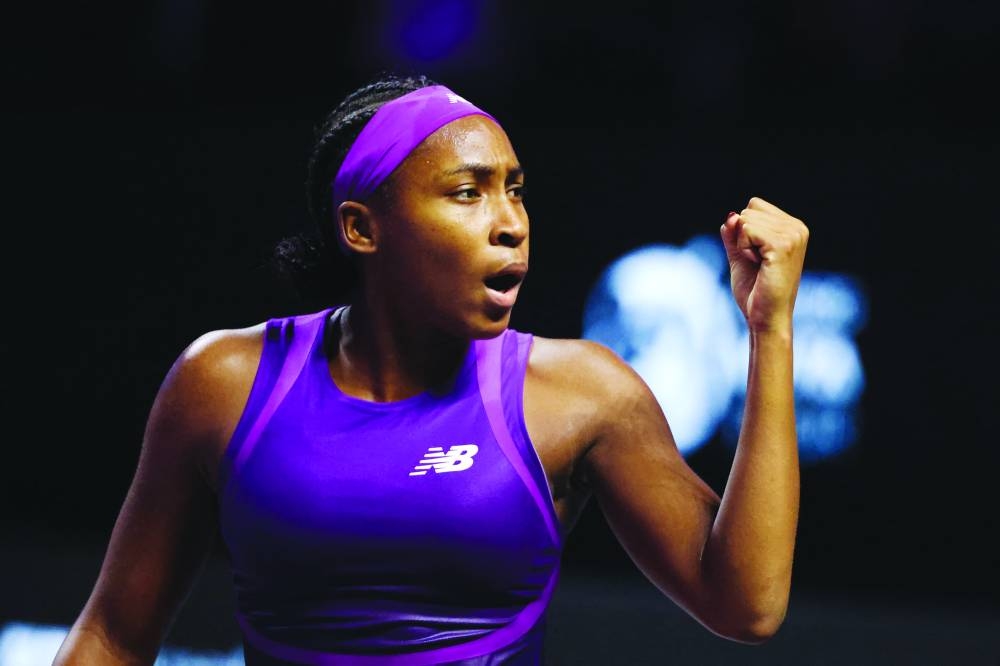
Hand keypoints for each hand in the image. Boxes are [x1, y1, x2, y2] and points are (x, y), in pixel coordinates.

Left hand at [720, 197, 808, 332]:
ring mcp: (793, 235)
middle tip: (758, 263)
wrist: (766, 318)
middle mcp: (798, 228)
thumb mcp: (740, 256)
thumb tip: (731, 215)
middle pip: (749, 209)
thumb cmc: (756, 292)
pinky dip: (743, 248)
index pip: (754, 205)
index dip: (745, 230)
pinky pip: (746, 229)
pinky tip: (758, 265)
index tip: (757, 256)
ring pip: (746, 219)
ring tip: (759, 265)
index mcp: (793, 228)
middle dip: (743, 237)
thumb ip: (734, 234)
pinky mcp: (783, 245)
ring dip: (743, 244)